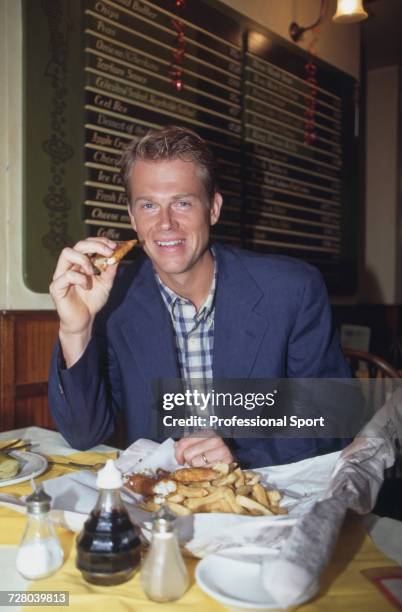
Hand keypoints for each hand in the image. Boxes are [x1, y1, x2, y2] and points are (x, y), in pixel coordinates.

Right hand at [49, 237, 117, 364]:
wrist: (83, 320)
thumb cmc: (91, 301)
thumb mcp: (106, 284)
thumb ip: (110, 270)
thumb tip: (117, 256)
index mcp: (79, 263)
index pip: (86, 244)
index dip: (99, 242)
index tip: (113, 245)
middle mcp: (69, 266)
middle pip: (77, 245)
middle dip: (95, 245)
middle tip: (109, 251)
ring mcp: (61, 275)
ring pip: (67, 253)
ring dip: (84, 259)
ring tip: (93, 271)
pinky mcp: (56, 287)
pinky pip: (66, 276)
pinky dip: (80, 279)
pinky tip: (87, 286)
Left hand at [174, 432, 233, 466]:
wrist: (237, 453)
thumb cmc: (216, 449)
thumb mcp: (202, 442)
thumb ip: (188, 443)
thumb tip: (176, 446)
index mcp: (206, 432)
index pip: (184, 442)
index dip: (178, 453)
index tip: (179, 459)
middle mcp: (214, 438)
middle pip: (188, 454)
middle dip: (188, 461)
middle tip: (194, 463)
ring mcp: (221, 449)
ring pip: (196, 463)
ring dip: (197, 467)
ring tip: (203, 465)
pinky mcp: (226, 460)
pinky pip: (206, 470)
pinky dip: (206, 471)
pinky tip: (210, 468)